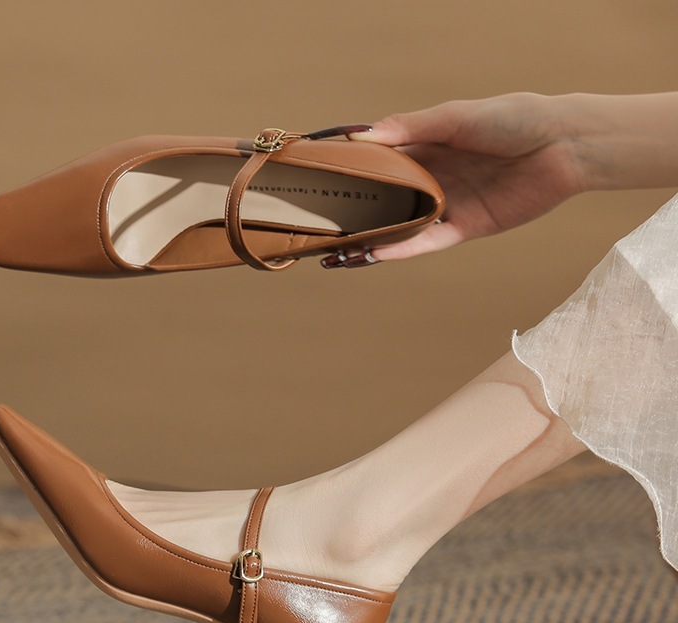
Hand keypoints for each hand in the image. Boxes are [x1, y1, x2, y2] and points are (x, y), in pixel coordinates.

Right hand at [337, 93, 586, 261]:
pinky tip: (373, 254)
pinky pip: (425, 243)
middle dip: (350, 213)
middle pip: (381, 199)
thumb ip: (411, 127)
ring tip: (334, 251)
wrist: (562, 145)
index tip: (312, 179)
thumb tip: (360, 136)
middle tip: (314, 224)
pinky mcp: (463, 228)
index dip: (346, 171)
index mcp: (423, 148)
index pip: (375, 161)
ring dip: (368, 239)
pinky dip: (400, 249)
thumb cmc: (512, 118)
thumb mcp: (456, 116)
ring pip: (398, 227)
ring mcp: (445, 205)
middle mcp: (429, 179)